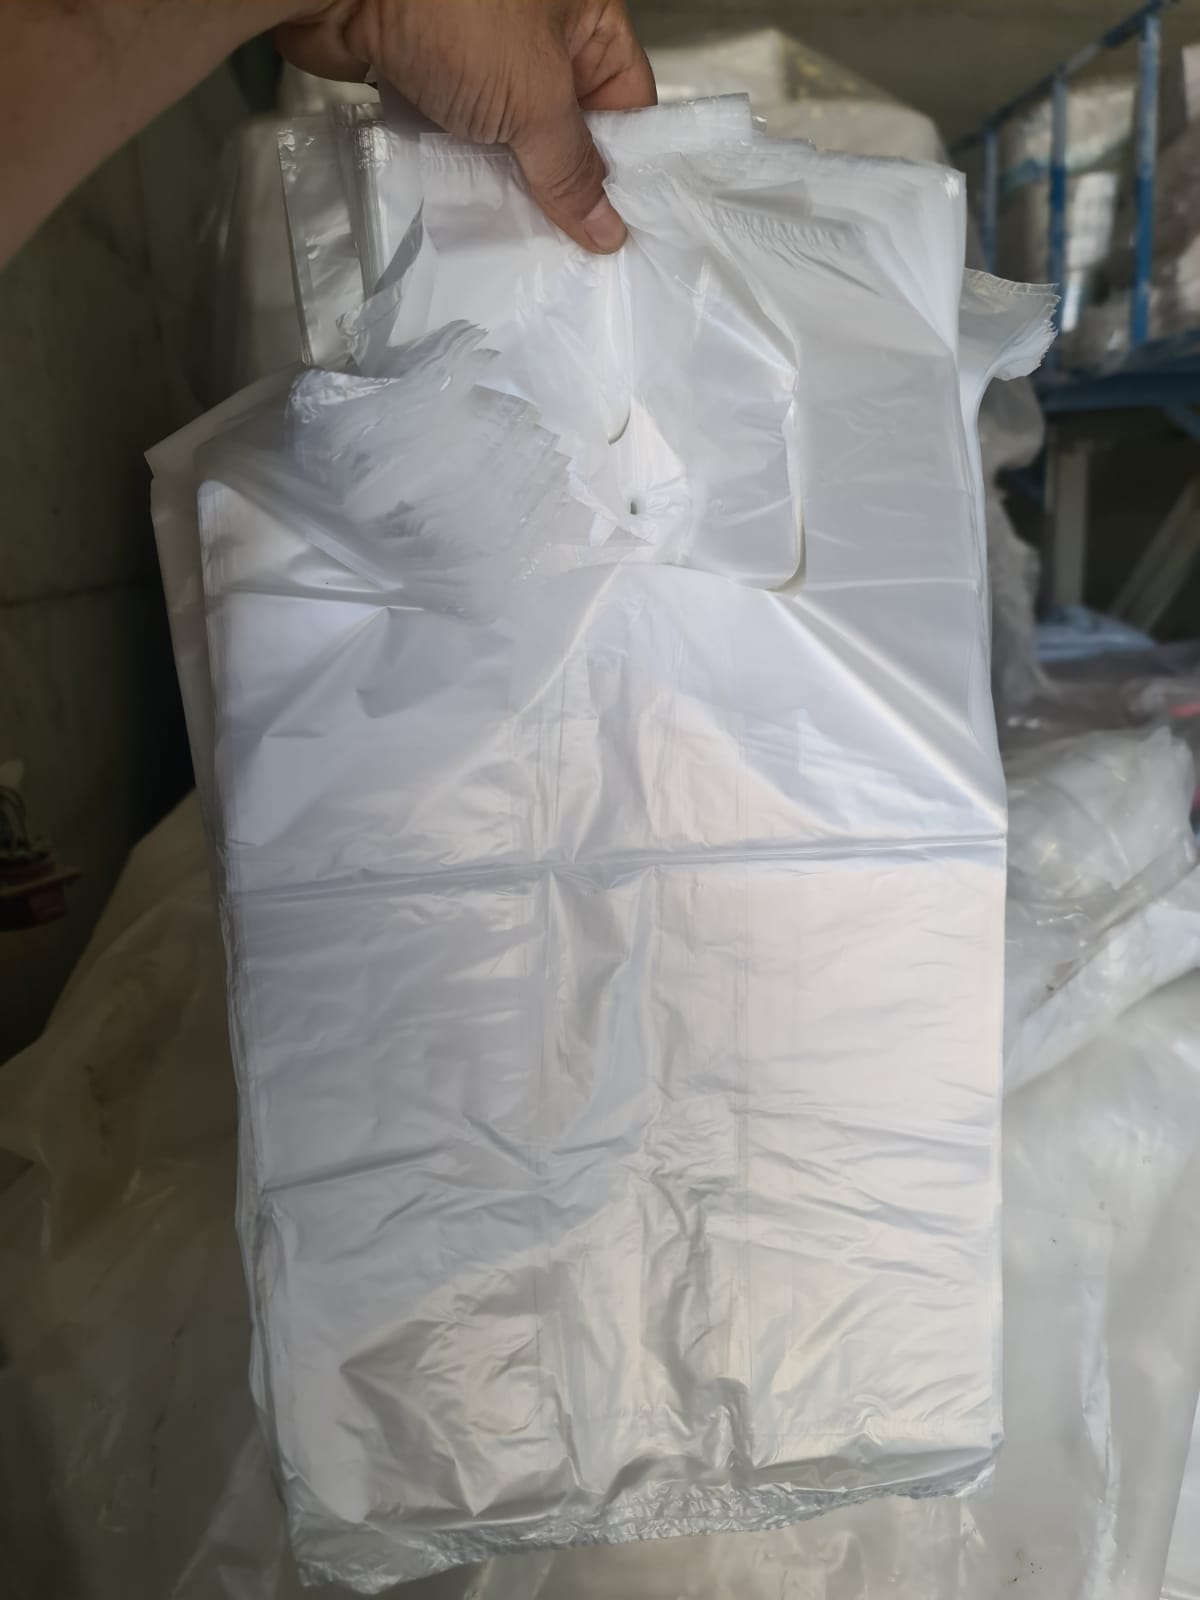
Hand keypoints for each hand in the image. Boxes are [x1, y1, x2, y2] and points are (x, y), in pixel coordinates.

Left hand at [276, 0, 655, 251]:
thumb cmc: (453, 12)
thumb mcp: (533, 98)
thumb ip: (570, 168)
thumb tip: (607, 227)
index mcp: (586, 11)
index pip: (627, 98)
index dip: (624, 165)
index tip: (618, 229)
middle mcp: (539, 29)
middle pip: (569, 124)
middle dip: (565, 185)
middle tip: (572, 251)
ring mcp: (483, 53)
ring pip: (513, 136)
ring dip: (514, 186)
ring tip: (525, 246)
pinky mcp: (432, 76)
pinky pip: (463, 136)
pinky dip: (467, 173)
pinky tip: (475, 218)